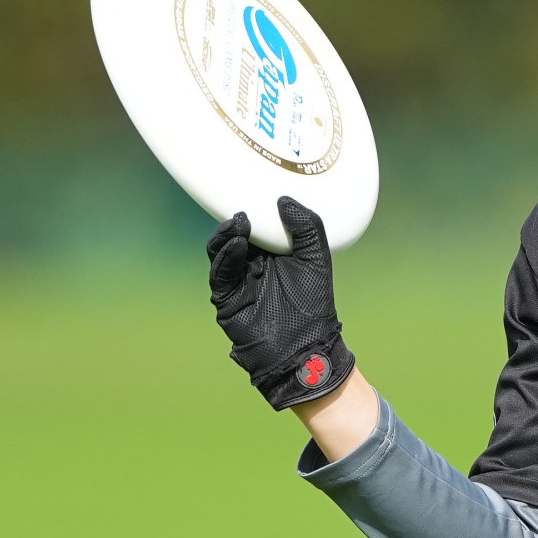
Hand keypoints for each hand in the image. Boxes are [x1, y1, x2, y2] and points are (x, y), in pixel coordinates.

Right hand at [206, 196, 355, 408]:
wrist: (305, 347)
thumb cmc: (314, 304)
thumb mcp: (315, 259)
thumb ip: (307, 228)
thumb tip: (285, 199)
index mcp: (271, 255)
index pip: (256, 227)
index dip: (253, 209)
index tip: (253, 190)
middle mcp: (251, 266)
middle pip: (235, 236)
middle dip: (236, 221)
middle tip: (244, 207)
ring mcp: (237, 282)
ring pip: (222, 253)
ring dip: (228, 236)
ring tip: (240, 222)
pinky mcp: (227, 300)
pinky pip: (222, 276)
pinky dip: (227, 258)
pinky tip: (237, 245)